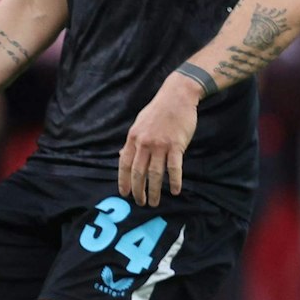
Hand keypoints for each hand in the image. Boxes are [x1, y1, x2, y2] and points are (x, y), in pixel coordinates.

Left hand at [118, 74, 198, 205]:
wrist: (177, 96)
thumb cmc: (158, 111)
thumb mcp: (139, 125)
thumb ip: (132, 142)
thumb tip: (122, 157)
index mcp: (132, 139)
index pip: (124, 164)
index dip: (123, 181)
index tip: (124, 193)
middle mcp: (144, 143)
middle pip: (138, 172)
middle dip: (138, 190)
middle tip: (140, 203)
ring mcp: (160, 145)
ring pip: (155, 174)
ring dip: (154, 190)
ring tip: (154, 202)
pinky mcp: (176, 145)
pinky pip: (174, 168)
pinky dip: (175, 181)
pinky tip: (175, 191)